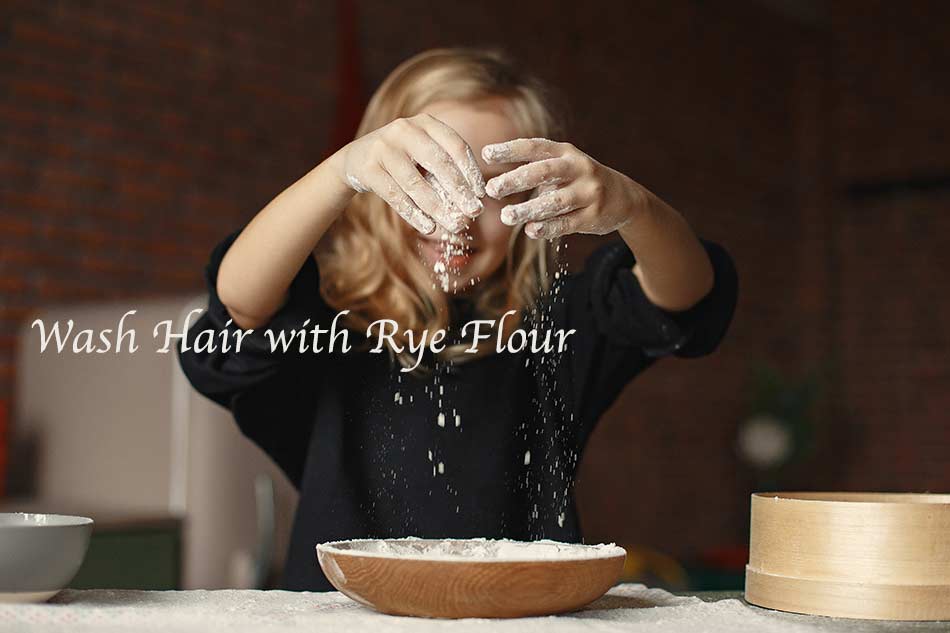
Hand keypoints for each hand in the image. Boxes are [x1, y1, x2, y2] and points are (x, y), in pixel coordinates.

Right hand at [336, 114, 485, 234]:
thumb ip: (445, 169)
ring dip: (437, 207)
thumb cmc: (402, 159)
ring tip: (454, 226)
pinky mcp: (368, 168)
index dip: (470, 172)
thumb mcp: (423, 154)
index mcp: (425, 123)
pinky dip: (413, 213)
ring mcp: (383, 147)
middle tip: (474, 213)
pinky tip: (428, 227)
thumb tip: (474, 199)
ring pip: (415, 182)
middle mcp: (404, 129)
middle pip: (438, 162)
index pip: (456, 146)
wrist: (356, 159)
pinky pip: (395, 195)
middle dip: (459, 191)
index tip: (481, 195)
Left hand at [482, 138, 648, 238]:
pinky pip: (567, 223)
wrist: (625, 198)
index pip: (535, 147)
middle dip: (516, 180)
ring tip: (506, 216)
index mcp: (566, 153)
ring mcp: (588, 193)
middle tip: (492, 189)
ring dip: (528, 209)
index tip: (486, 154)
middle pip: (544, 172)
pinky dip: (548, 227)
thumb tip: (494, 181)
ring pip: (555, 201)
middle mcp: (579, 169)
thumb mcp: (564, 165)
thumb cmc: (581, 181)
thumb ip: (535, 169)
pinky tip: (531, 231)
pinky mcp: (593, 216)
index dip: (510, 150)